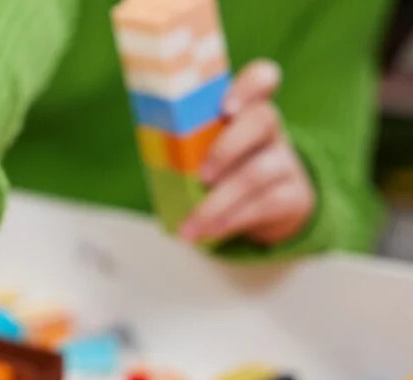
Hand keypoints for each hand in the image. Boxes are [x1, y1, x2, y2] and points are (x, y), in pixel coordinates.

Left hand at [180, 60, 315, 244]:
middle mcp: (270, 130)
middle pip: (264, 119)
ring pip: (257, 173)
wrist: (271, 207)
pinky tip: (207, 232)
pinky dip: (230, 220)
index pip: (262, 79)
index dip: (250, 85)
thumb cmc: (223, 169)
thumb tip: (153, 150)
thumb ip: (187, 142)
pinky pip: (264, 205)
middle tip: (202, 176)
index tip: (227, 107)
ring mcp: (285, 161)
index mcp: (246, 109)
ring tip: (190, 225)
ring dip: (218, 203)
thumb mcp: (207, 150)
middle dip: (229, 147)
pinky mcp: (293, 195)